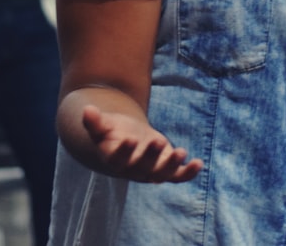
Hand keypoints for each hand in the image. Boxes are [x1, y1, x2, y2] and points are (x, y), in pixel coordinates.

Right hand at [81, 105, 202, 182]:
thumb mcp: (103, 125)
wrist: (127, 142)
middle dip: (150, 155)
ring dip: (172, 165)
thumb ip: (95, 121)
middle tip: (158, 141)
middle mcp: (132, 170)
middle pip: (141, 167)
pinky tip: (199, 163)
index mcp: (115, 160)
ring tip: (181, 151)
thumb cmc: (113, 132)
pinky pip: (177, 176)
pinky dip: (188, 172)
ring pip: (161, 174)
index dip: (124, 151)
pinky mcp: (166, 170)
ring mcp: (150, 172)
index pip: (117, 159)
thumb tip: (87, 110)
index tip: (130, 139)